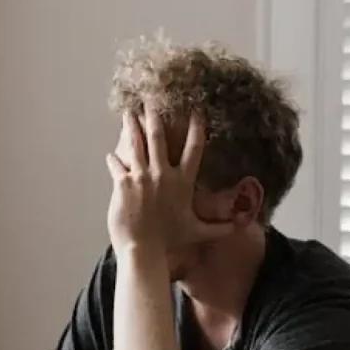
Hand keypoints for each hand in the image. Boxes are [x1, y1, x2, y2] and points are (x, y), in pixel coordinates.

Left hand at [105, 110, 234, 255]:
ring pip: (136, 144)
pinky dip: (113, 159)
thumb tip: (240, 228)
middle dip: (155, 117)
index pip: (194, 149)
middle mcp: (162, 174)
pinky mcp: (123, 183)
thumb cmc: (170, 241)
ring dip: (131, 126)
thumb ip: (218, 228)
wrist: (144, 249)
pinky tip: (110, 154)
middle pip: (159, 138)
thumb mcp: (197, 232)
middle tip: (152, 100)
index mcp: (182, 182)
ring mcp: (141, 177)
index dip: (196, 128)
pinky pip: (117, 164)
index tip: (197, 111)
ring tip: (128, 112)